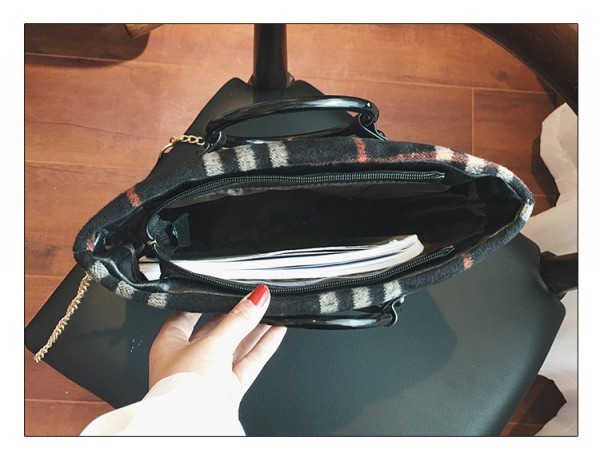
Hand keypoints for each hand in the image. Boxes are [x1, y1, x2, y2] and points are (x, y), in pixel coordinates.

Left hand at [148, 285, 285, 406]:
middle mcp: (187, 360)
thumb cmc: (183, 390)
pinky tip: (276, 332)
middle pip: (217, 330)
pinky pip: (248, 363)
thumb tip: (256, 298)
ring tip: (272, 310)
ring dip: (255, 329)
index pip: (189, 314)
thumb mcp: (213, 344)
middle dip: (238, 315)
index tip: (226, 288)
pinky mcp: (227, 390)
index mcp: (169, 344)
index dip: (208, 300)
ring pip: (236, 346)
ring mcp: (209, 376)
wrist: (193, 427)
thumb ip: (238, 320)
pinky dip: (262, 347)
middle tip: (256, 299)